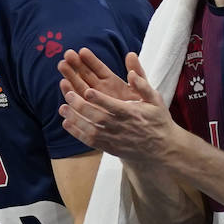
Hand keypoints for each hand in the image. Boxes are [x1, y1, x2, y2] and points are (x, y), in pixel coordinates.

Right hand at [57, 47, 139, 103]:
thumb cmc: (144, 110)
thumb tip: (131, 54)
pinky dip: (71, 93)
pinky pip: (78, 101)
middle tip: (67, 55)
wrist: (140, 130)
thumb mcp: (144, 90)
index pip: (99, 68)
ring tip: (62, 65)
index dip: (91, 60)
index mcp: (112, 82)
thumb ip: (138, 74)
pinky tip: (64, 84)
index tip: (82, 51)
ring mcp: (93, 100)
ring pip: (79, 86)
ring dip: (70, 76)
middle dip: (76, 64)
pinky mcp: (89, 110)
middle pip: (85, 75)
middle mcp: (100, 89)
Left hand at [60, 50, 179, 163]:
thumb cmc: (157, 121)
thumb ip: (143, 86)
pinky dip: (77, 133)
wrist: (161, 150)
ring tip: (62, 108)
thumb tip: (131, 73)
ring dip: (76, 119)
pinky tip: (66, 123)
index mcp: (133, 114)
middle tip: (68, 94)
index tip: (88, 90)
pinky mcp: (109, 148)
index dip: (100, 99)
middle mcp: (122, 127)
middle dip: (82, 106)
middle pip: (99, 118)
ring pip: (91, 130)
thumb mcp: (156, 100)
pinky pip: (90, 141)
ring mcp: (115, 139)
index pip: (115, 106)